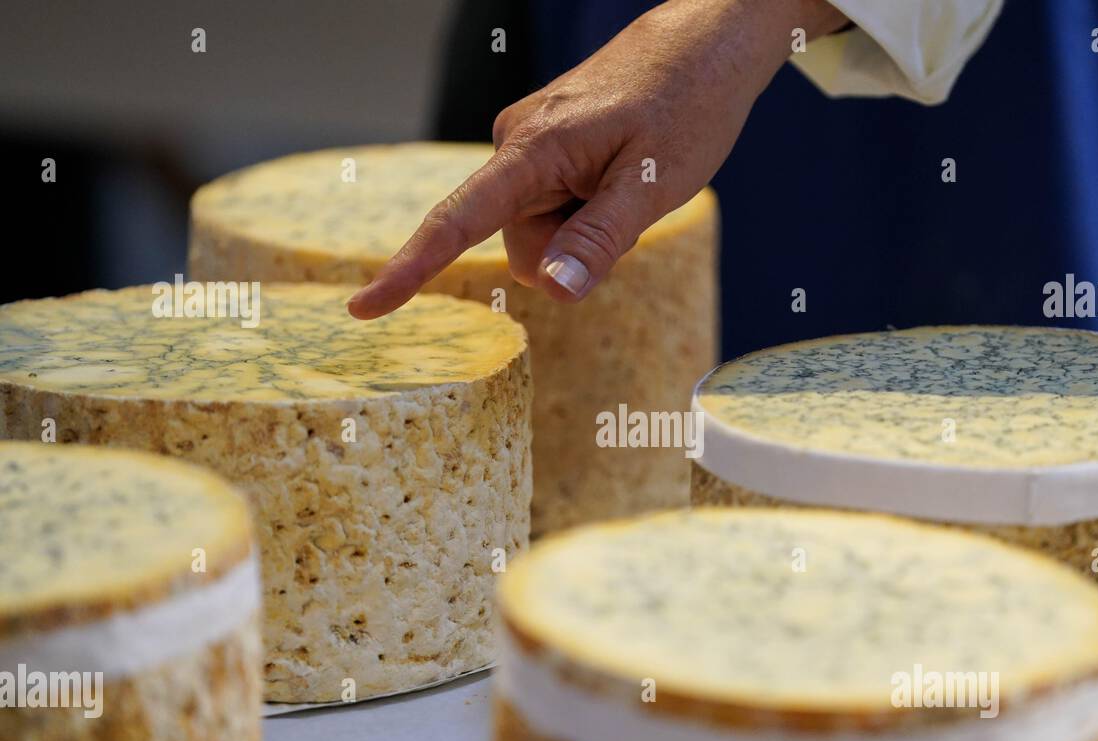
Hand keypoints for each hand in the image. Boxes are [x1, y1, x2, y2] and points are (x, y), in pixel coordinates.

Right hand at [348, 0, 846, 318]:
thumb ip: (599, 239)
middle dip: (571, 250)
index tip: (363, 308)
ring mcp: (530, 146)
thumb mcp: (653, 184)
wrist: (704, 44)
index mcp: (532, 150)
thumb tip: (548, 290)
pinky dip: (586, 211)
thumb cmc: (685, 107)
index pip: (459, 220)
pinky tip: (619, 177)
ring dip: (583, 230)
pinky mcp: (546, 149)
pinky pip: (554, 207)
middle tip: (629, 208)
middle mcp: (516, 144)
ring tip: (628, 184)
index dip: (411, 270)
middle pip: (521, 245)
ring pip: (540, 231)